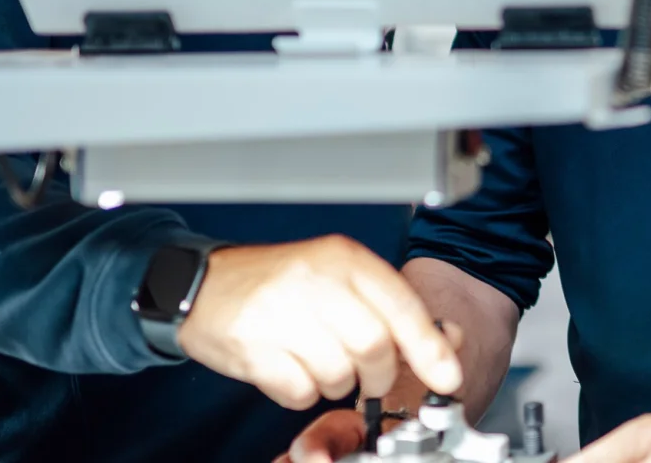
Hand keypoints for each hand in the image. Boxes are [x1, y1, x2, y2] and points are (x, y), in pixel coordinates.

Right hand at [178, 235, 461, 408]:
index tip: (447, 376)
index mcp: (344, 258)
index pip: (402, 306)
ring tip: (318, 363)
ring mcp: (281, 314)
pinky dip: (302, 392)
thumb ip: (389, 306)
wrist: (202, 284)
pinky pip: (299, 391)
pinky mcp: (253, 348)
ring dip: (336, 383)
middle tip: (367, 377)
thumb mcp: (339, 277)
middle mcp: (316, 280)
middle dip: (377, 374)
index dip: (430, 348)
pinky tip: (290, 370)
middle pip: (374, 346)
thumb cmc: (279, 283)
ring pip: (338, 373)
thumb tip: (446, 339)